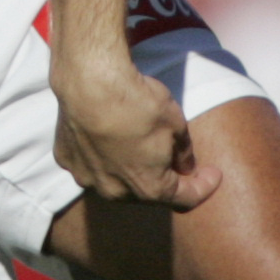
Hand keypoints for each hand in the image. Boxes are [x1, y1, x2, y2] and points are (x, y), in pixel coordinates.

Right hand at [52, 55, 220, 210]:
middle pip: (146, 192)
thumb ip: (182, 152)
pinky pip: (90, 163)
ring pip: (115, 180)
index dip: (203, 187)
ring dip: (129, 169)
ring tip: (137, 144)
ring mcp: (86, 177)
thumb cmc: (138, 103)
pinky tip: (106, 135)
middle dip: (164, 178)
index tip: (213, 175)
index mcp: (148, 187)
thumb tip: (184, 165)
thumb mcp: (175, 123)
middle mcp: (115, 192)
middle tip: (176, 159)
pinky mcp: (66, 158)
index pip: (184, 198)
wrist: (90, 81)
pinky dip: (101, 155)